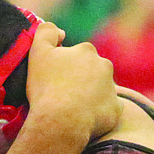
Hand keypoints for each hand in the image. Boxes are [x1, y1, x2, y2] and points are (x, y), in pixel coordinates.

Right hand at [25, 22, 121, 143]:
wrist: (61, 121)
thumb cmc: (47, 87)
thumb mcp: (38, 52)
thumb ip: (46, 32)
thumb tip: (60, 32)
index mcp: (87, 50)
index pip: (77, 56)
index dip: (65, 68)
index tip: (55, 81)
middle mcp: (104, 66)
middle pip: (91, 72)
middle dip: (81, 80)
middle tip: (63, 96)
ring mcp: (112, 89)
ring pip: (101, 90)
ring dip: (91, 96)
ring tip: (73, 110)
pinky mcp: (115, 110)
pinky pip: (109, 110)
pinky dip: (99, 113)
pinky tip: (85, 120)